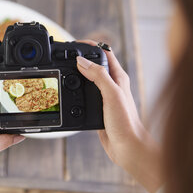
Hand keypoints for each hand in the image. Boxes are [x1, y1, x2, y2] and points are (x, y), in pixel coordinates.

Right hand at [76, 40, 161, 192]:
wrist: (128, 148)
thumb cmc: (126, 123)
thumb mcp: (112, 94)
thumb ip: (98, 76)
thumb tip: (81, 61)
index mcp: (119, 77)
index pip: (104, 53)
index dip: (90, 46)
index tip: (76, 43)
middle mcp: (112, 85)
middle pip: (95, 65)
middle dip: (81, 58)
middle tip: (66, 55)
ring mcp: (105, 97)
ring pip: (88, 80)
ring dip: (77, 75)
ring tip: (65, 70)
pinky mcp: (98, 109)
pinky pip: (85, 95)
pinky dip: (76, 91)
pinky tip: (69, 93)